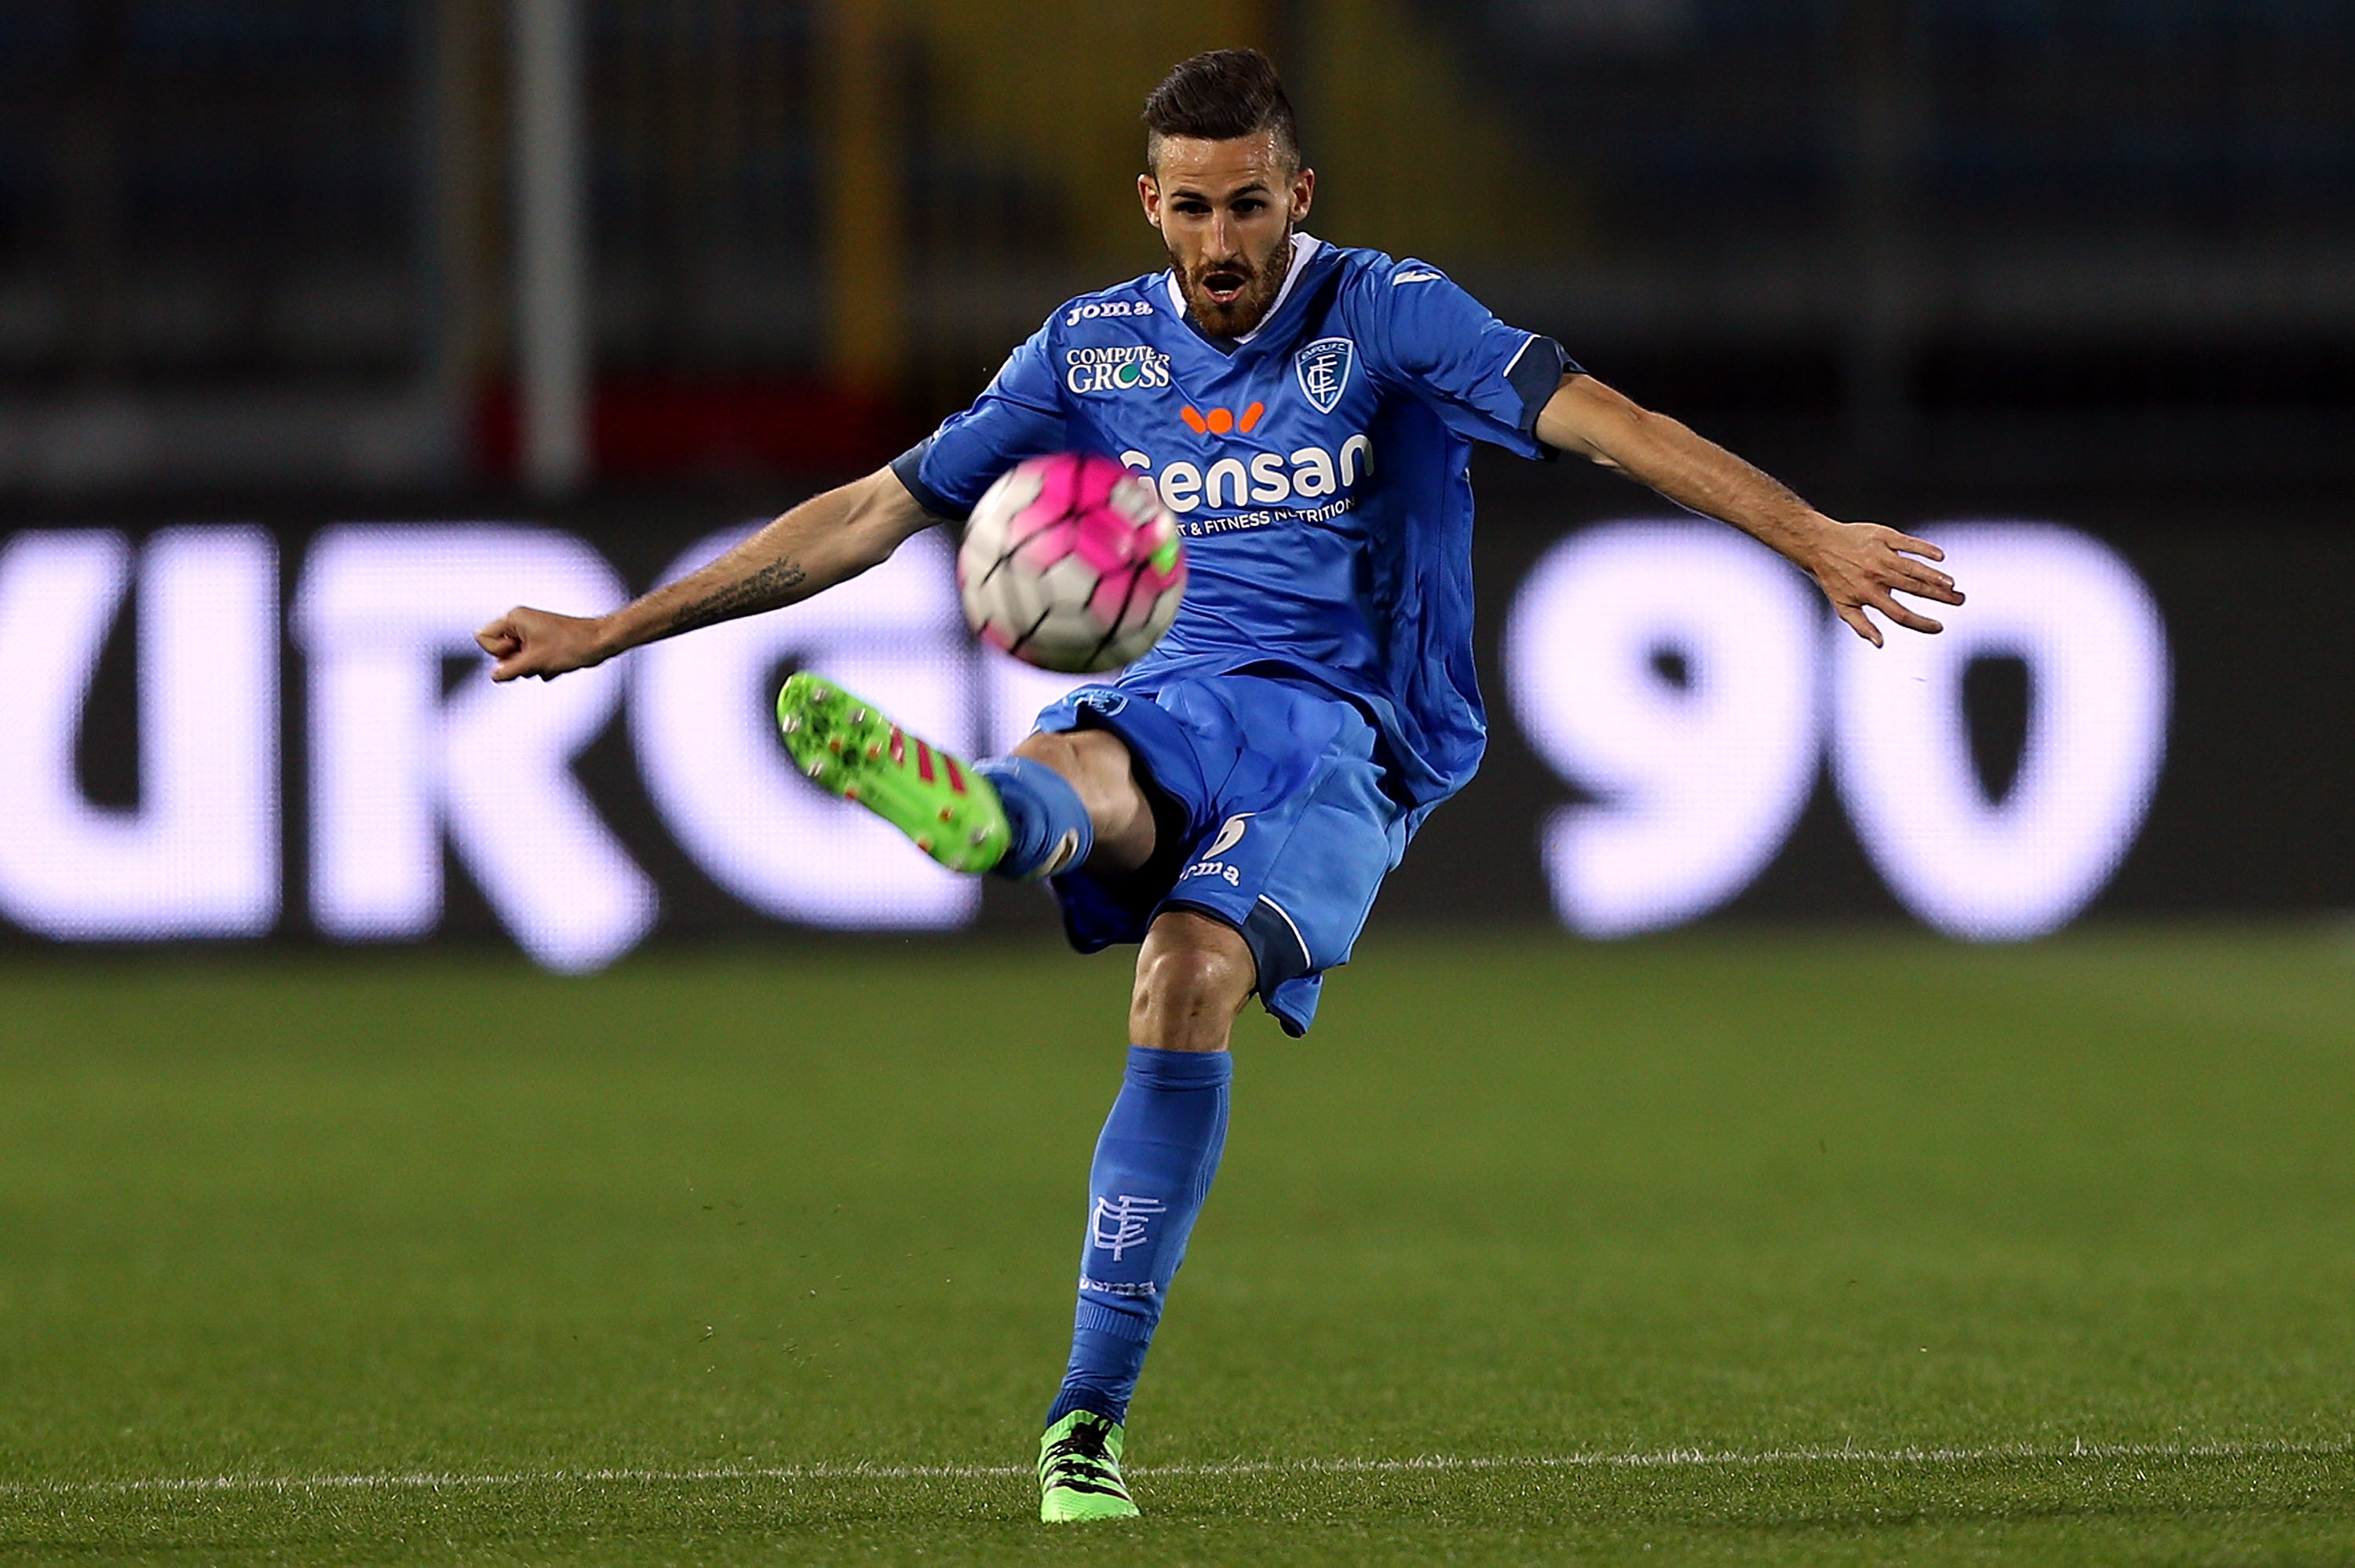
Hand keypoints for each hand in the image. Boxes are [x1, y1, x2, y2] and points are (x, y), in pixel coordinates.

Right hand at [475, 606, 609, 681]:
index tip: (518, 652)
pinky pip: (532, 661)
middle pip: (500, 652)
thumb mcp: (533, 663)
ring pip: (517, 659)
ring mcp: (533, 633)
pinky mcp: (544, 643)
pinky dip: (542, 667)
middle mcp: (521, 622)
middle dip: (517, 663)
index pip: (483, 638)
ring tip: (550, 662)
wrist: (600, 642)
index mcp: (514, 618)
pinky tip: (559, 664)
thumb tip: (495, 676)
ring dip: (531, 667)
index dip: (497, 652)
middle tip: (537, 660)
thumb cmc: (570, 647)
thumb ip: (508, 671)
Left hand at [1803, 519, 1963, 645]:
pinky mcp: (1883, 536)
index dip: (1921, 623)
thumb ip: (1861, 625)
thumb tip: (1880, 644)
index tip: (1939, 627)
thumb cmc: (1833, 577)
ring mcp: (1881, 555)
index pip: (1900, 614)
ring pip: (1914, 567)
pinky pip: (1908, 543)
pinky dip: (1925, 549)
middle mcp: (1876, 575)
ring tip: (1952, 585)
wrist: (1819, 544)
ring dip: (1935, 576)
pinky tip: (1940, 557)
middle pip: (1914, 589)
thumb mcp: (1842, 605)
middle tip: (1960, 601)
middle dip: (1940, 597)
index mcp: (1868, 594)